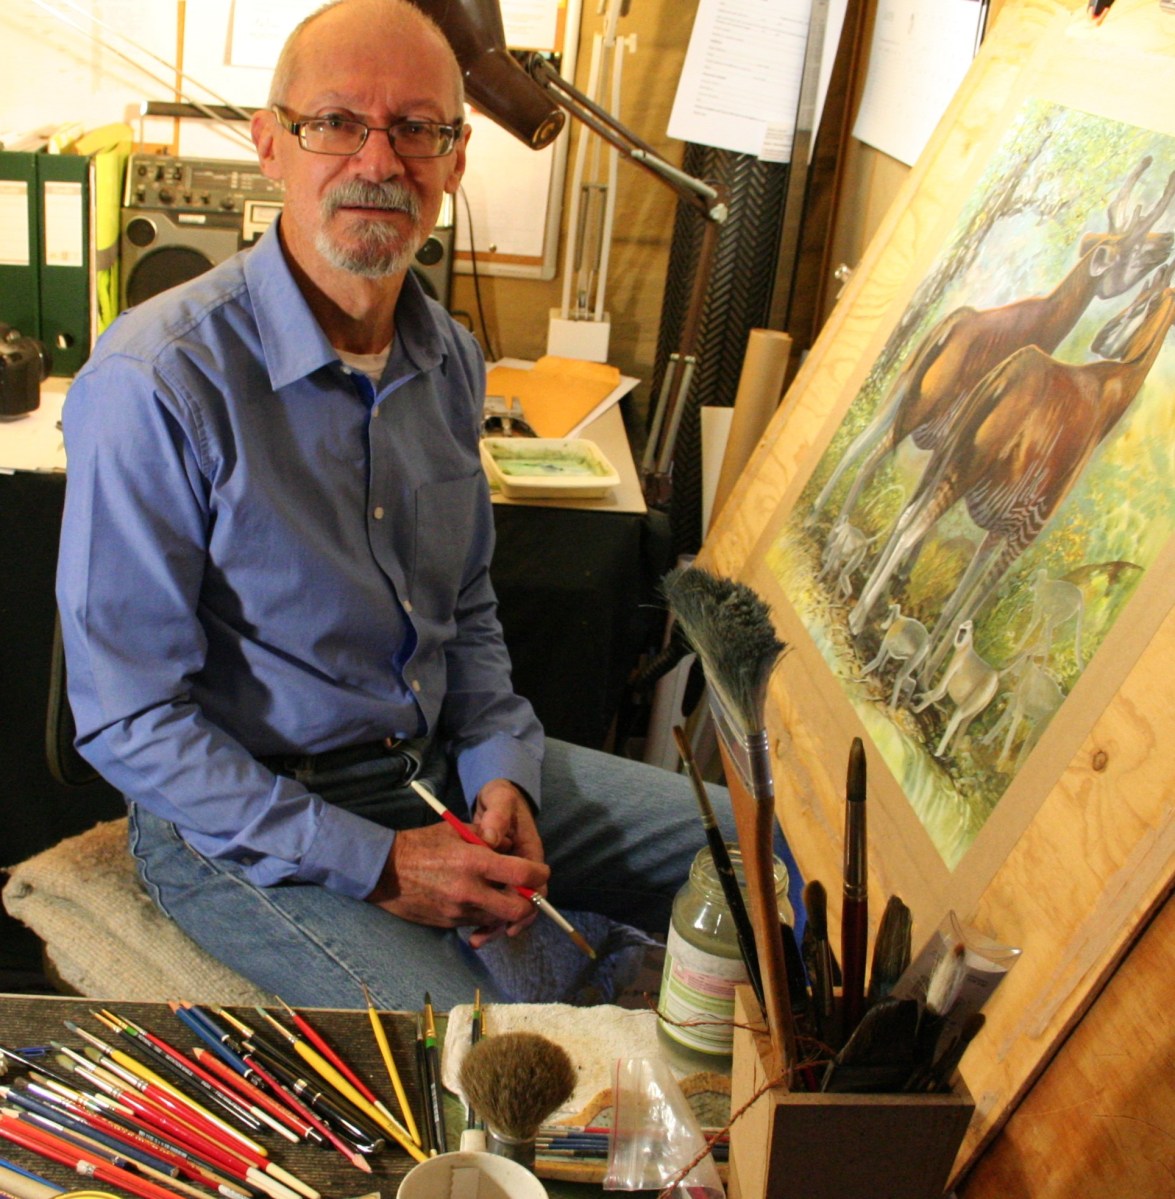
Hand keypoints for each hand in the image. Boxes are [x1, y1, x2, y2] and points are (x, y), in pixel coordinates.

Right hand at [367, 780, 547, 947]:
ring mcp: (459, 911)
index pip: (521, 874)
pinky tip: (482, 901)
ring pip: (498, 919)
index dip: (539, 874)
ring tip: (504, 894)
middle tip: (529, 893)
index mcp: (474, 862)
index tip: (542, 871)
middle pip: (517, 909)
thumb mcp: (457, 830)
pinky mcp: (449, 923)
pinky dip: (486, 914)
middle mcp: (469, 890)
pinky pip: (478, 923)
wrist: (385, 871)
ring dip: (507, 910)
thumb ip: (488, 837)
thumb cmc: (422, 844)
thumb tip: (511, 845)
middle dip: (529, 903)